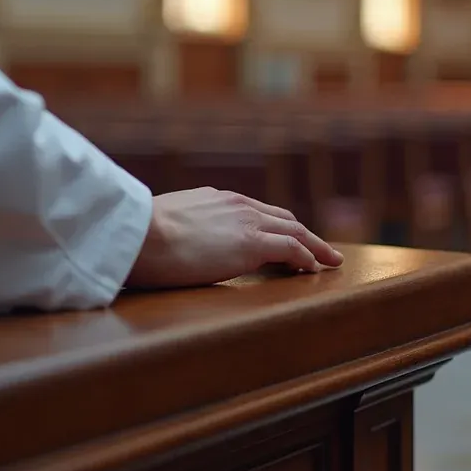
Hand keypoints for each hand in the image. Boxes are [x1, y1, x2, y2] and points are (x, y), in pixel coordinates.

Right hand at [125, 187, 343, 289]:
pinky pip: (292, 249)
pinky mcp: (253, 244)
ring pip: (295, 231)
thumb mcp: (162, 224)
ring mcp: (247, 222)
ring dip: (315, 246)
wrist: (140, 232)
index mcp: (215, 199)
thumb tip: (169, 244)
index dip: (275, 225)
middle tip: (319, 249)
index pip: (255, 211)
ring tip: (330, 260)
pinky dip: (307, 258)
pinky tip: (314, 270)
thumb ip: (178, 228)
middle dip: (303, 233)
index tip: (285, 237)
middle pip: (282, 218)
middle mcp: (236, 204)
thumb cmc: (139, 236)